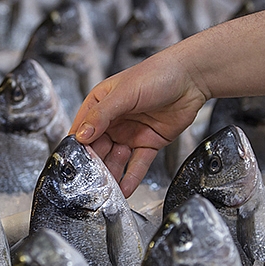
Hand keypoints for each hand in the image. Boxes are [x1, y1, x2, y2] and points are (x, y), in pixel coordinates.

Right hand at [69, 49, 207, 196]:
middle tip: (89, 183)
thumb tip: (81, 135)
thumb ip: (102, 115)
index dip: (77, 147)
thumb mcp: (124, 93)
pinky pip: (137, 164)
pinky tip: (124, 189)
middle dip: (94, 166)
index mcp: (101, 104)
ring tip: (106, 190)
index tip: (73, 164)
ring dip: (111, 175)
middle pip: (98, 149)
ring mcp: (131, 133)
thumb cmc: (157, 74)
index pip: (82, 130)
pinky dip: (131, 178)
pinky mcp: (148, 143)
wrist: (191, 78)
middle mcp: (114, 121)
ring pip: (116, 159)